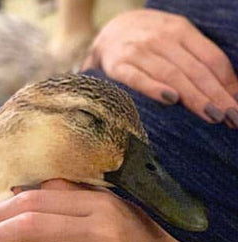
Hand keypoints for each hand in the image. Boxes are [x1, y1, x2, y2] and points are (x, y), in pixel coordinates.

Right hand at [81, 9, 237, 126]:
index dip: (228, 84)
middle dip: (216, 96)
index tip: (237, 107)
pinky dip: (154, 88)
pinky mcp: (117, 66)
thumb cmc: (149, 42)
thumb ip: (197, 61)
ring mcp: (138, 52)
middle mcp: (161, 38)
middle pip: (195, 70)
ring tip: (212, 116)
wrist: (109, 31)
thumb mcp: (175, 41)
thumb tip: (229, 91)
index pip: (211, 59)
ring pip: (172, 75)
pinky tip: (171, 100)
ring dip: (194, 97)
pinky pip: (137, 78)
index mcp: (181, 30)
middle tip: (230, 117)